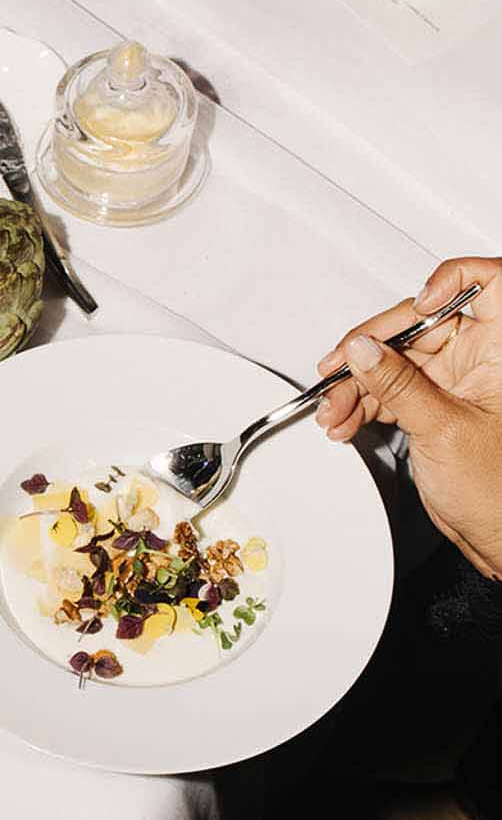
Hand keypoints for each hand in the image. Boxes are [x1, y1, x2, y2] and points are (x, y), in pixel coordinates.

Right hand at [316, 257, 501, 579]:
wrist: (499, 538)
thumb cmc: (500, 493)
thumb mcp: (443, 430)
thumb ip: (398, 384)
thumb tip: (362, 349)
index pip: (485, 283)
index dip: (447, 282)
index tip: (416, 306)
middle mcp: (482, 357)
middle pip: (418, 325)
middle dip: (371, 350)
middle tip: (338, 371)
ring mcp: (456, 380)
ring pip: (395, 359)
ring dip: (357, 384)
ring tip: (334, 411)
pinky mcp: (433, 404)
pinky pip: (390, 388)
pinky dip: (362, 403)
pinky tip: (343, 420)